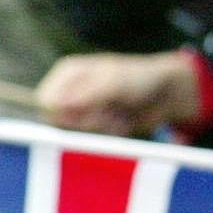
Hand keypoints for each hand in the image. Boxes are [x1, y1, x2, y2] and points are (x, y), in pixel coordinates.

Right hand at [37, 49, 209, 137]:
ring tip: (119, 112)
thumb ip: (84, 95)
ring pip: (78, 132)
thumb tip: (52, 106)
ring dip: (102, 126)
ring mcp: (85, 109)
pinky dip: (111, 132)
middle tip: (108, 109)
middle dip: (86, 120)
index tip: (83, 111)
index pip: (45, 100)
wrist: (167, 93)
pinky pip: (95, 139)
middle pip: (60, 121)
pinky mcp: (98, 124)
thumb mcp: (113, 83)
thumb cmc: (139, 78)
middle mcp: (72, 92)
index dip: (62, 112)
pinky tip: (124, 120)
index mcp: (67, 73)